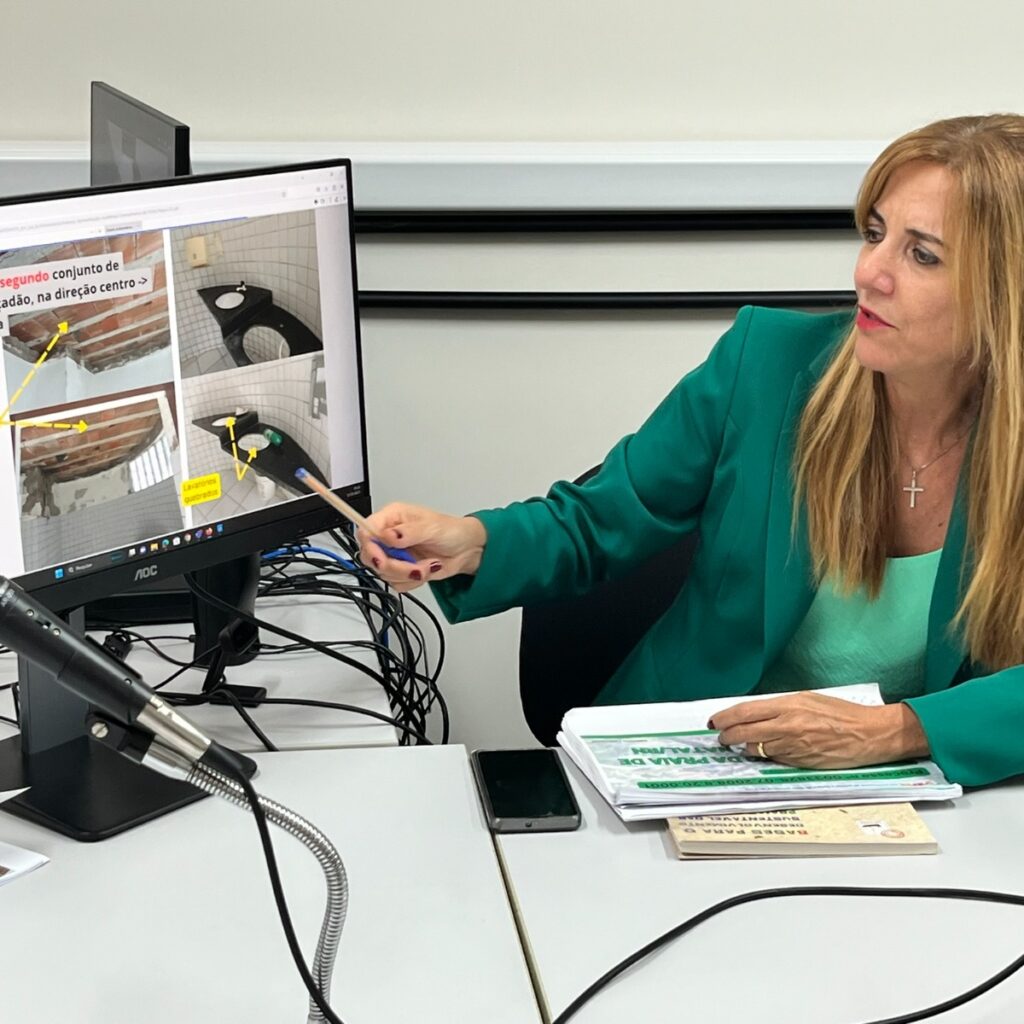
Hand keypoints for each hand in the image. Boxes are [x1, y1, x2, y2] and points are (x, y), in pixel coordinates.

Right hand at [357, 502, 486, 591]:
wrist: (467, 550)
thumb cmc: (453, 531)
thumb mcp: (432, 528)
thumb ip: (408, 532)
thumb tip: (388, 535)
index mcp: (392, 518)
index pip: (366, 531)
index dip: (370, 547)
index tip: (382, 559)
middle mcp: (389, 535)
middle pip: (370, 556)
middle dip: (394, 566)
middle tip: (413, 566)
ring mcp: (394, 554)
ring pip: (383, 573)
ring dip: (407, 574)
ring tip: (428, 566)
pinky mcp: (401, 569)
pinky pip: (395, 583)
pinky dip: (412, 581)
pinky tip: (426, 570)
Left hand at [708, 692, 929, 768]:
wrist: (870, 734)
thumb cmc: (842, 714)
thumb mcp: (808, 700)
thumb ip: (781, 707)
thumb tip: (757, 714)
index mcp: (788, 705)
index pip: (745, 711)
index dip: (725, 718)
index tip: (714, 721)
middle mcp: (787, 726)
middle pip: (744, 733)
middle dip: (727, 736)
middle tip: (721, 738)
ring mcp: (794, 746)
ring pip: (757, 749)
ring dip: (745, 749)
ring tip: (739, 746)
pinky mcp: (801, 763)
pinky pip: (775, 760)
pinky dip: (766, 756)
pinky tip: (765, 753)